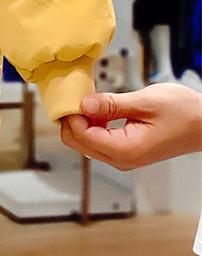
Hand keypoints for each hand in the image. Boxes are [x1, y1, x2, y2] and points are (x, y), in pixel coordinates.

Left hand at [60, 84, 201, 170]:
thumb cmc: (184, 113)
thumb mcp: (145, 102)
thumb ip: (112, 104)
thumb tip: (83, 104)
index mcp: (126, 150)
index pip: (81, 136)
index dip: (72, 115)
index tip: (73, 96)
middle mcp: (122, 159)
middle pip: (78, 143)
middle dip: (73, 119)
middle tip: (79, 96)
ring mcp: (124, 157)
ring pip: (85, 142)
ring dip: (82, 121)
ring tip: (92, 100)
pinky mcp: (126, 151)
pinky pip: (97, 140)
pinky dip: (92, 124)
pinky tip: (100, 109)